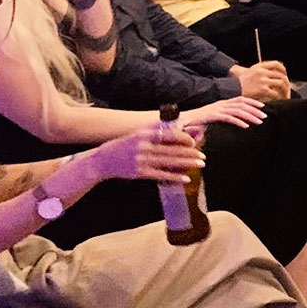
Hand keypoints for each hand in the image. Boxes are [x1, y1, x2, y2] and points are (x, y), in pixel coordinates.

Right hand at [89, 126, 205, 184]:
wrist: (103, 160)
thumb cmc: (124, 146)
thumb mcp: (139, 134)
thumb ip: (157, 132)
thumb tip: (179, 129)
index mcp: (145, 134)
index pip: (169, 134)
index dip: (184, 138)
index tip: (194, 142)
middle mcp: (144, 146)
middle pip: (172, 149)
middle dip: (191, 153)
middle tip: (203, 156)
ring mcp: (142, 160)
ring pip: (170, 162)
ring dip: (187, 163)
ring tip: (200, 164)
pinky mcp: (140, 173)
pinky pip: (161, 175)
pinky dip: (175, 176)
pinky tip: (186, 178)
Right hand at [184, 97, 265, 129]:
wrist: (182, 120)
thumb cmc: (197, 120)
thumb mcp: (214, 116)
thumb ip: (224, 116)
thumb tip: (237, 120)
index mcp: (222, 103)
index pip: (241, 99)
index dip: (252, 102)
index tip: (263, 106)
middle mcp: (221, 104)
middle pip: (242, 104)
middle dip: (255, 110)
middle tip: (265, 116)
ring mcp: (216, 109)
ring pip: (237, 111)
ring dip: (250, 116)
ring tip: (259, 122)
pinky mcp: (212, 116)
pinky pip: (228, 118)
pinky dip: (238, 122)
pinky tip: (246, 127)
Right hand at [230, 62, 290, 100]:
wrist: (232, 88)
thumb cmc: (240, 82)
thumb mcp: (249, 71)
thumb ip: (260, 71)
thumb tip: (270, 74)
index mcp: (260, 66)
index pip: (276, 64)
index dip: (283, 69)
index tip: (284, 74)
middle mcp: (263, 72)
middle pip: (281, 75)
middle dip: (286, 83)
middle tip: (287, 89)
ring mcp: (263, 80)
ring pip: (281, 84)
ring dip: (285, 90)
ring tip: (285, 96)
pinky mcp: (262, 89)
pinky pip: (276, 93)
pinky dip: (279, 97)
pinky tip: (279, 100)